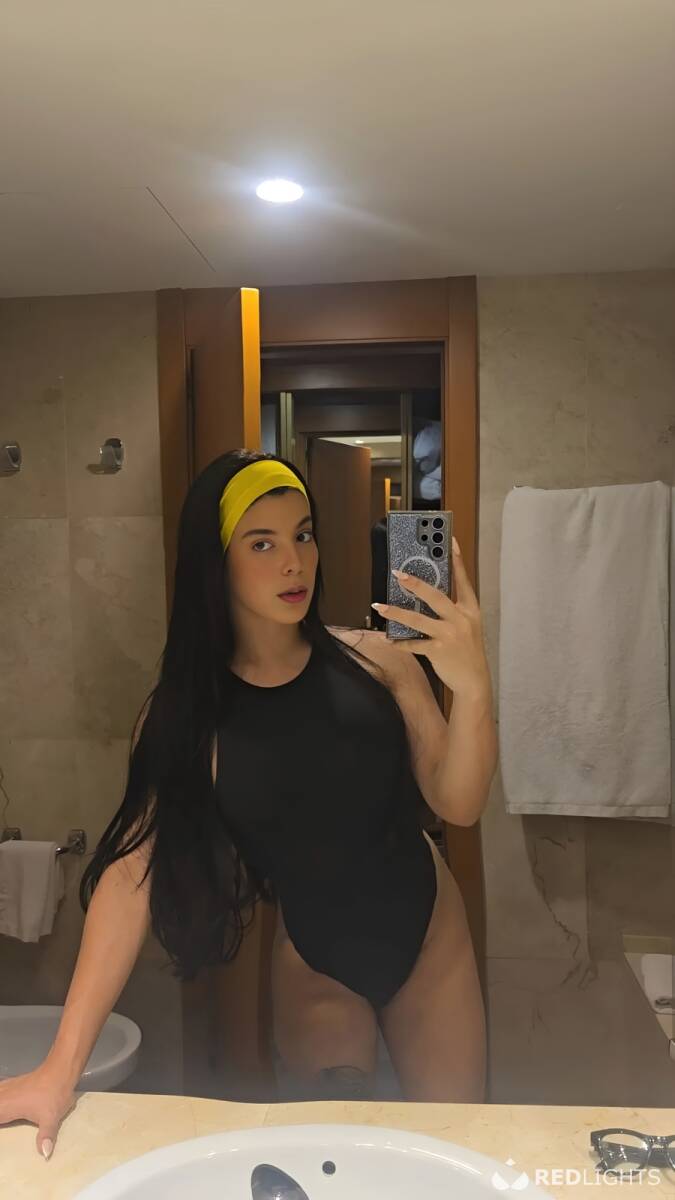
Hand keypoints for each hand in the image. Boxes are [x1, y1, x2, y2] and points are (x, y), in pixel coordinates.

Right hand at [0, 1064, 75, 1158]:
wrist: (61, 1069)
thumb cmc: (54, 1094)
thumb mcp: (51, 1118)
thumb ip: (46, 1136)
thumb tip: (45, 1155)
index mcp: (8, 1106)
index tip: (2, 1128)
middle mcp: (5, 1095)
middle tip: (4, 1124)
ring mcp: (10, 1086)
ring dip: (0, 1105)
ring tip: (4, 1115)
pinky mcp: (16, 1082)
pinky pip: (1, 1089)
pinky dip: (1, 1095)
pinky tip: (4, 1099)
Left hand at [372, 537, 490, 696]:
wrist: (474, 681)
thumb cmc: (467, 650)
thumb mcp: (467, 626)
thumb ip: (452, 610)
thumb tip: (427, 595)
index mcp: (470, 610)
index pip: (463, 581)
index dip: (457, 561)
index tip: (451, 542)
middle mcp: (461, 619)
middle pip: (435, 596)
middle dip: (415, 583)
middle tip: (398, 573)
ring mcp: (449, 635)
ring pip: (418, 619)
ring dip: (395, 612)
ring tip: (379, 605)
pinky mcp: (438, 650)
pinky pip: (413, 644)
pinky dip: (399, 642)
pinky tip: (388, 639)